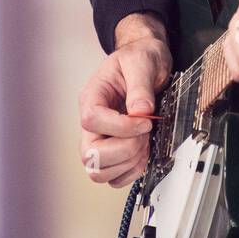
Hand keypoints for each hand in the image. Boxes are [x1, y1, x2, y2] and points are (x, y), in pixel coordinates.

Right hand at [78, 36, 171, 187]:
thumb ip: (140, 85)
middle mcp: (92, 123)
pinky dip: (131, 172)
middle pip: (90, 154)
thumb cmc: (139, 59)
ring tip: (144, 142)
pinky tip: (143, 153)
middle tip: (144, 135)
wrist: (148, 62)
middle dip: (124, 149)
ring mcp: (101, 140)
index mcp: (92, 97)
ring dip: (128, 162)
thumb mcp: (142, 62)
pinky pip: (114, 178)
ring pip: (99, 172)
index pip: (92, 120)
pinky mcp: (114, 152)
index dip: (120, 126)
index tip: (144, 121)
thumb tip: (141, 110)